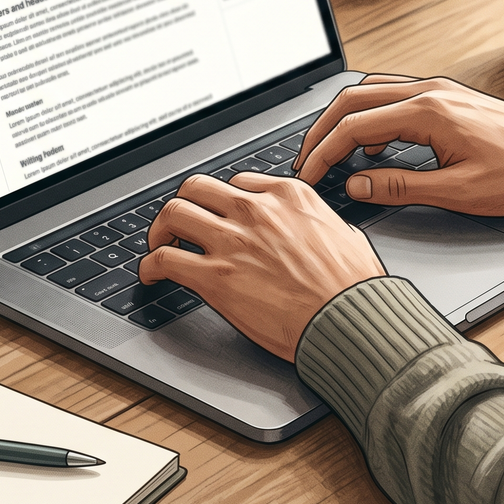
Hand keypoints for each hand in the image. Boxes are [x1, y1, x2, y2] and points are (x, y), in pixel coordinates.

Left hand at [139, 172, 385, 361]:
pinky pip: (165, 260)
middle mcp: (255, 210)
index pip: (238, 184)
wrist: (349, 319)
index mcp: (288, 196)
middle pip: (197, 188)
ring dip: (160, 230)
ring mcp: (232, 241)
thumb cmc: (353, 287)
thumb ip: (323, 225)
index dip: (223, 202)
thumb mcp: (346, 235)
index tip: (219, 216)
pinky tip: (151, 275)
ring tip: (159, 246)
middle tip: (180, 226)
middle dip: (185, 205)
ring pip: (173, 213)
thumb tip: (327, 232)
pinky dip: (149, 266)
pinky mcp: (215, 277)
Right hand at [294, 75, 503, 216]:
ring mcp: (438, 90)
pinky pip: (393, 96)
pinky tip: (374, 146)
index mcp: (429, 112)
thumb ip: (401, 187)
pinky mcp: (446, 97)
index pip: (355, 127)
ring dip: (344, 119)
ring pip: (371, 92)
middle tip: (306, 161)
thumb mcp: (459, 192)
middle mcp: (429, 91)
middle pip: (353, 99)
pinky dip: (370, 116)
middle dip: (322, 130)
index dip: (323, 152)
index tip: (308, 175)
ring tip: (331, 151)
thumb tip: (358, 184)